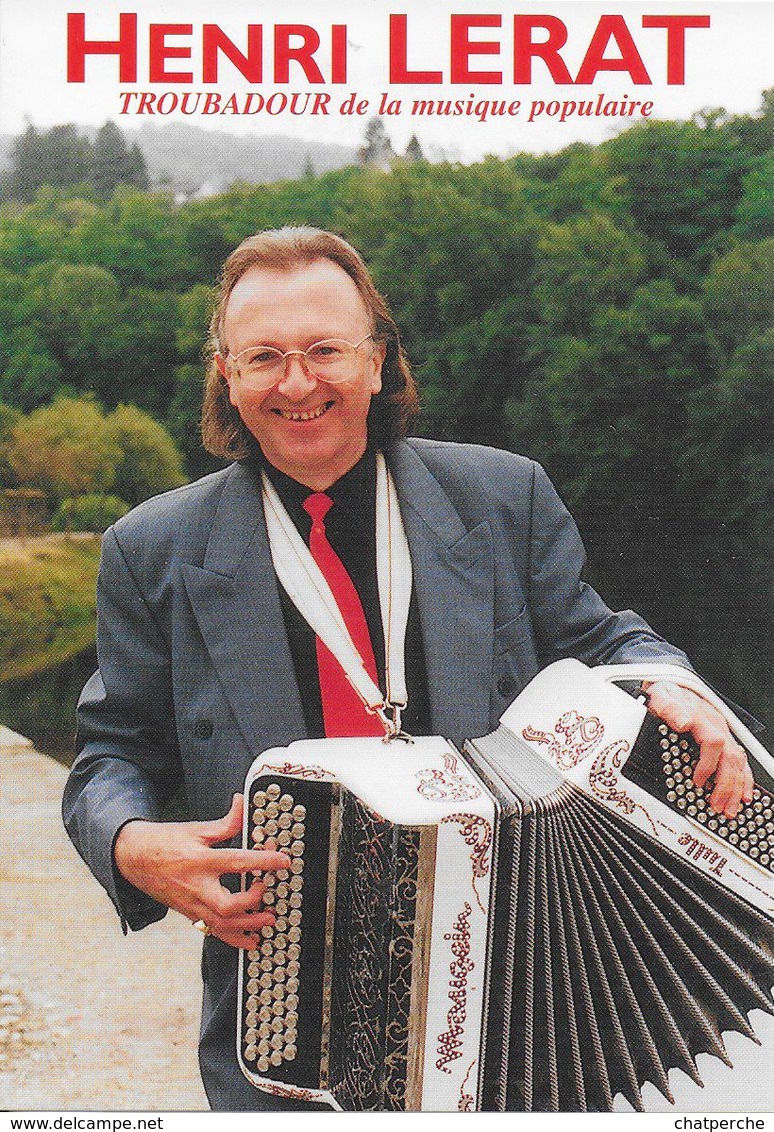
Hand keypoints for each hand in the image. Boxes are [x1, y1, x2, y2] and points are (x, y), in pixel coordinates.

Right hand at [113, 793, 290, 947]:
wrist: (133, 858)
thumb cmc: (163, 842)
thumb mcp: (195, 828)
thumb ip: (225, 823)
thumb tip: (242, 805)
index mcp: (200, 860)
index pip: (237, 862)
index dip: (263, 861)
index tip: (283, 861)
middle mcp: (196, 886)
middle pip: (227, 905)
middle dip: (253, 903)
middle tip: (268, 893)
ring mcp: (191, 904)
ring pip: (221, 925)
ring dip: (248, 926)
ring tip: (268, 922)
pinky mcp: (188, 913)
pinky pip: (212, 931)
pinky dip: (233, 939)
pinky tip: (250, 941)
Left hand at [644, 681, 753, 818]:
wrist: (672, 685)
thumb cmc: (666, 694)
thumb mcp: (661, 697)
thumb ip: (669, 708)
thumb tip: (683, 722)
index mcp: (701, 717)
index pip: (714, 741)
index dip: (708, 764)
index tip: (698, 781)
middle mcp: (716, 725)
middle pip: (730, 757)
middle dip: (726, 785)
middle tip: (718, 806)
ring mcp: (723, 732)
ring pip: (738, 762)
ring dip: (736, 787)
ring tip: (730, 808)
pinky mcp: (724, 738)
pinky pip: (740, 760)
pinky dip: (744, 779)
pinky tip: (743, 794)